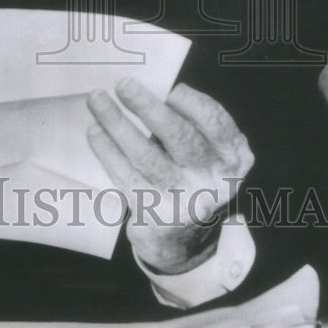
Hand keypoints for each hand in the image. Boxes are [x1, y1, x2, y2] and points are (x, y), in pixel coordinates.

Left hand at [87, 78, 252, 275]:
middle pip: (180, 139)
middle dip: (149, 108)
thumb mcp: (208, 154)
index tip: (171, 90)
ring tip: (97, 100)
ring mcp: (184, 202)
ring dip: (118, 124)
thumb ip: (191, 125)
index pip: (216, 124)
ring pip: (147, 157)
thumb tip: (148, 91)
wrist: (187, 242)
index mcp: (232, 158)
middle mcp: (213, 181)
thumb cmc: (192, 177)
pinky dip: (108, 151)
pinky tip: (95, 132)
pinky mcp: (155, 216)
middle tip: (124, 85)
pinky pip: (127, 176)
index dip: (193, 104)